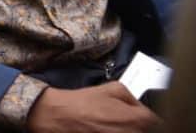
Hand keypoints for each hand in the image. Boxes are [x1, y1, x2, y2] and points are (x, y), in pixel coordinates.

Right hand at [28, 83, 160, 132]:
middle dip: (140, 126)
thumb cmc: (83, 102)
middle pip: (147, 130)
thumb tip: (142, 105)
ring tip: (112, 125)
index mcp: (139, 119)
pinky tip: (105, 129)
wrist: (60, 116)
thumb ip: (133, 96)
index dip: (150, 118)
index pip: (158, 123)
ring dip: (128, 130)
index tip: (142, 116)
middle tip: (124, 120)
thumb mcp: (112, 88)